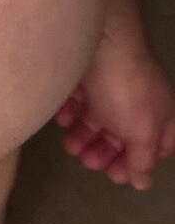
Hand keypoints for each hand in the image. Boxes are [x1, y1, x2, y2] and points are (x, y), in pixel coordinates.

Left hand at [55, 34, 174, 189]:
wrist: (101, 41)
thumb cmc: (128, 91)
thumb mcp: (144, 131)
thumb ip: (143, 158)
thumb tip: (143, 183)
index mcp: (160, 114)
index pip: (156, 145)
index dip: (138, 163)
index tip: (116, 177)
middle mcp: (138, 100)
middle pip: (123, 133)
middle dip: (105, 151)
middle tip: (87, 162)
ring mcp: (112, 85)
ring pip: (98, 117)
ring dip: (84, 135)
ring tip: (70, 145)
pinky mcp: (87, 74)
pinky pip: (80, 98)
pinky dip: (72, 111)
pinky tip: (63, 118)